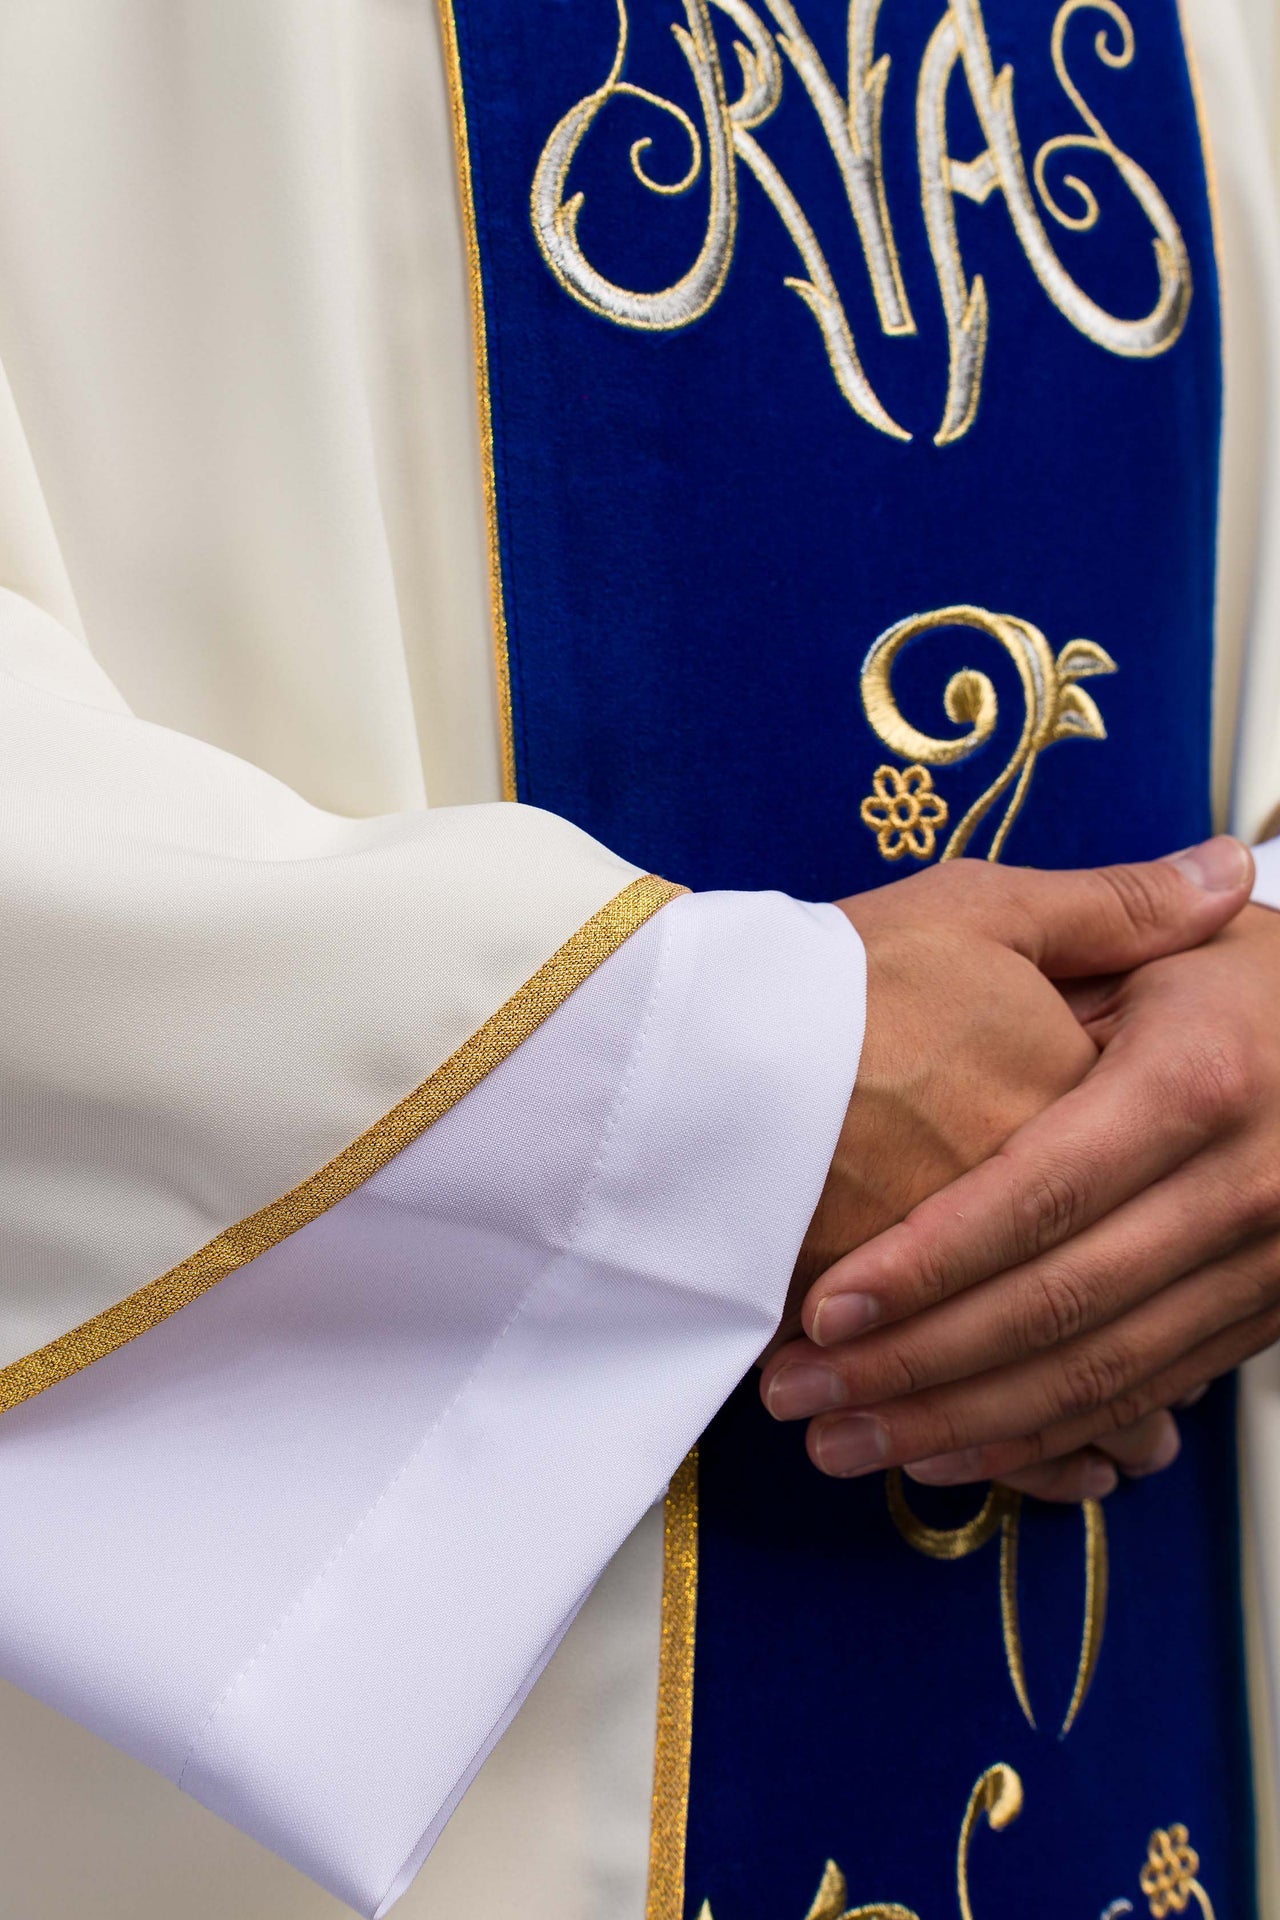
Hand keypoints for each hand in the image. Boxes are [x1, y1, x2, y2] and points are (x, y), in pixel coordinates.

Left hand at [772, 844, 1268, 1502]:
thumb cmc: (1256, 984)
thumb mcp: (1180, 938)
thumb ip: (1111, 916)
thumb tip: (1051, 879)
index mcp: (1197, 1084)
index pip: (1041, 1195)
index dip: (929, 1264)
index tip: (824, 1308)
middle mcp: (1240, 1190)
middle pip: (1056, 1308)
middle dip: (914, 1365)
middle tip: (797, 1393)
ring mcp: (1263, 1268)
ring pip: (1094, 1377)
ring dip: (958, 1423)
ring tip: (841, 1442)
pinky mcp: (1263, 1318)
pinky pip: (1140, 1395)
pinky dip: (1040, 1436)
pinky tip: (946, 1452)